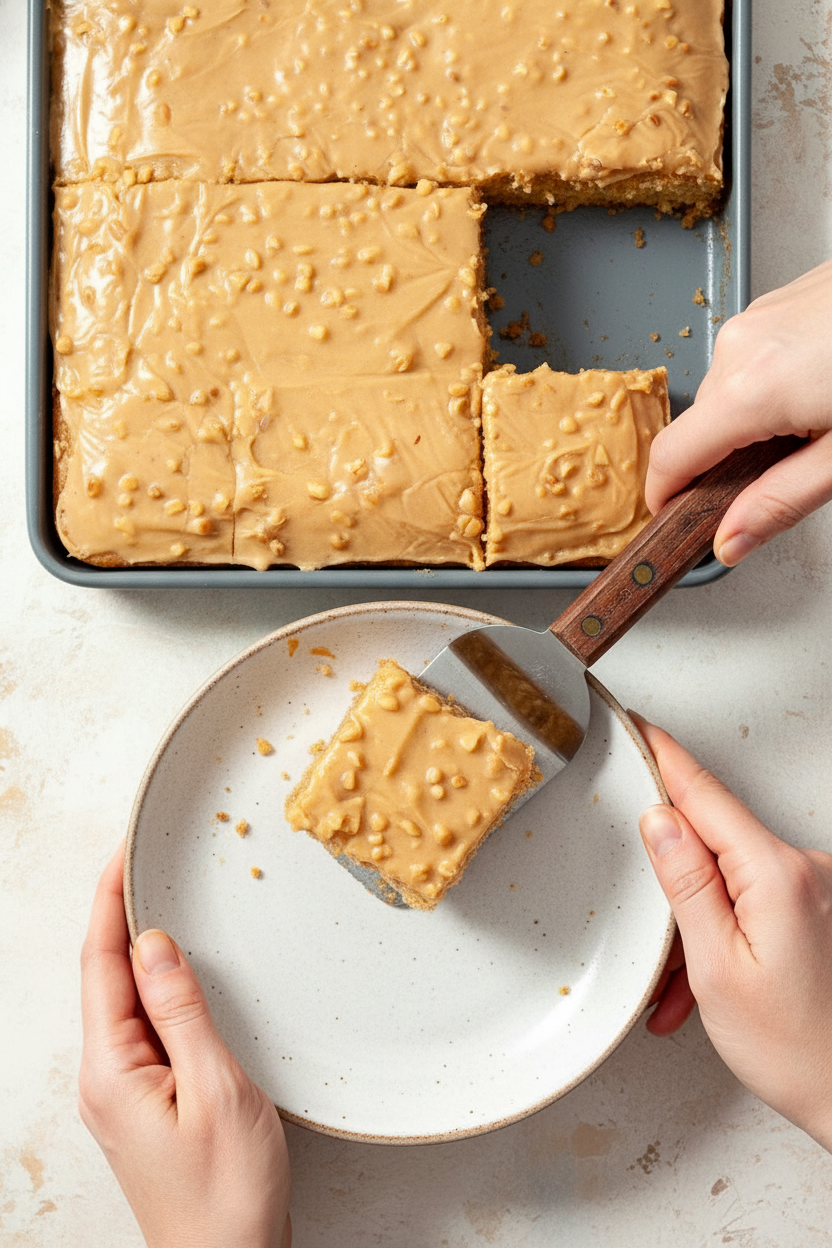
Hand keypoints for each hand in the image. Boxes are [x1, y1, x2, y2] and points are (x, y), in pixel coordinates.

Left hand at [79, 843, 291, 1247]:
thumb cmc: (227, 1193)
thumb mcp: (216, 1089)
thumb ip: (181, 1011)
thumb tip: (153, 943)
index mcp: (113, 1072)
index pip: (101, 965)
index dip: (109, 903)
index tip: (122, 853)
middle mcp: (106, 1080)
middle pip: (105, 978)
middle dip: (120, 916)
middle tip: (144, 861)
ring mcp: (123, 1094)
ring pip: (124, 1002)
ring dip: (139, 950)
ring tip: (161, 900)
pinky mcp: (146, 1104)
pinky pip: (143, 1028)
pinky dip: (157, 988)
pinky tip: (179, 975)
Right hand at [634, 717, 831, 1152]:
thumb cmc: (799, 1051)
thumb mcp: (717, 968)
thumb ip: (686, 884)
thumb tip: (660, 821)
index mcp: (778, 874)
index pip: (705, 794)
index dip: (664, 757)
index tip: (637, 727)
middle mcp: (807, 870)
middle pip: (714, 841)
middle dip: (675, 884)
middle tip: (661, 938)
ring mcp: (817, 889)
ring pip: (731, 878)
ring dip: (700, 923)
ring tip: (690, 988)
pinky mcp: (820, 908)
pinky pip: (755, 898)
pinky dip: (727, 933)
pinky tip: (714, 982)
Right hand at [645, 258, 831, 565]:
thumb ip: (779, 502)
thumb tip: (731, 540)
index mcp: (751, 391)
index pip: (671, 458)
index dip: (664, 497)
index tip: (673, 518)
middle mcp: (742, 345)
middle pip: (703, 425)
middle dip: (729, 459)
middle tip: (788, 475)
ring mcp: (760, 315)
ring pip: (730, 390)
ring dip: (756, 420)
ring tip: (821, 423)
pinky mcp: (782, 300)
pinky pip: (754, 358)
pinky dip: (775, 384)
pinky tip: (824, 388)